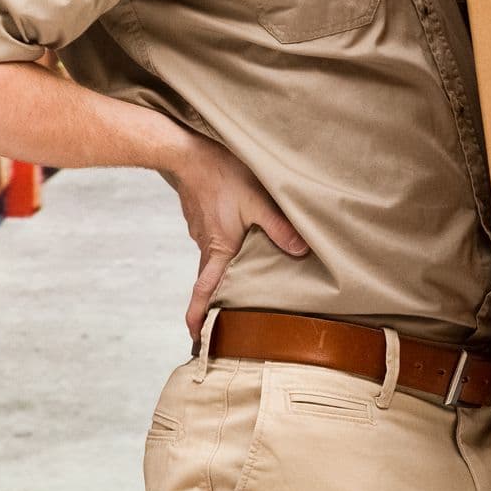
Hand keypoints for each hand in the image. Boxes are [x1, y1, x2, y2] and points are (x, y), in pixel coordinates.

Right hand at [159, 131, 308, 338]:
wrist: (188, 151)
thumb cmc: (222, 174)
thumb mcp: (257, 200)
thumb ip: (279, 227)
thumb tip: (301, 251)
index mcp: (218, 249)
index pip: (203, 292)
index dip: (198, 317)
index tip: (195, 339)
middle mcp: (206, 245)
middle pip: (209, 281)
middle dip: (215, 301)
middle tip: (225, 317)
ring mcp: (201, 231)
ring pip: (213, 260)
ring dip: (223, 273)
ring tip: (242, 279)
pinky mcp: (201, 218)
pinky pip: (213, 241)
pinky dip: (224, 249)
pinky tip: (238, 240)